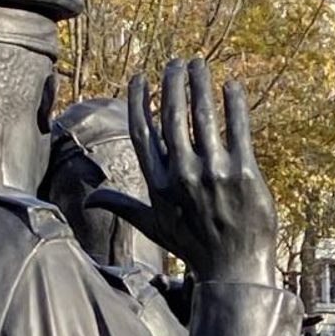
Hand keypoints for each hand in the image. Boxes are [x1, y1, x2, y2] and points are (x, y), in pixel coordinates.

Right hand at [84, 60, 276, 286]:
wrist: (234, 271)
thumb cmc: (193, 249)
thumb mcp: (154, 227)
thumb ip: (123, 206)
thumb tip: (90, 200)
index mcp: (158, 184)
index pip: (143, 131)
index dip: (140, 100)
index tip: (141, 78)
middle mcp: (183, 176)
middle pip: (173, 115)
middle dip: (173, 82)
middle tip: (177, 63)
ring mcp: (214, 174)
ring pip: (204, 115)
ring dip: (200, 83)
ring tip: (199, 64)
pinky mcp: (244, 174)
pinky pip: (238, 128)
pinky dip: (234, 102)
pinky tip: (231, 86)